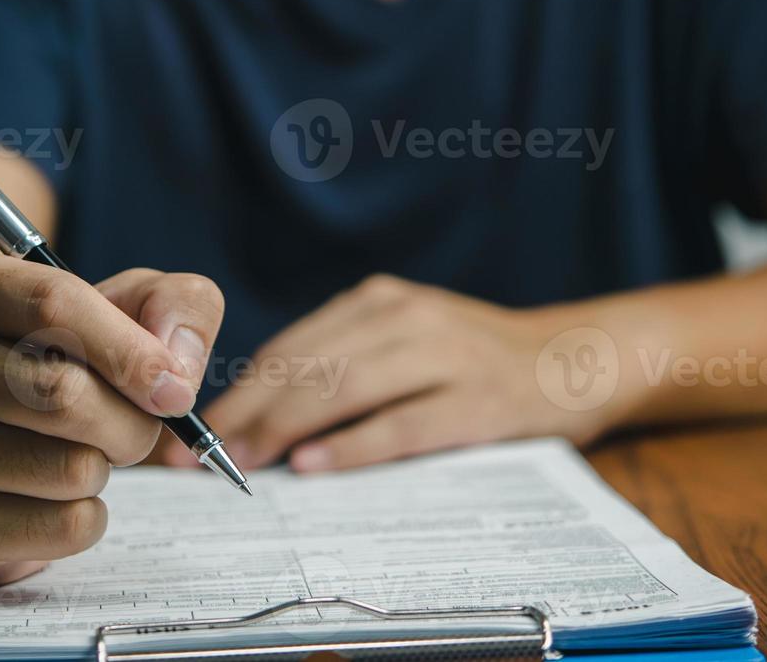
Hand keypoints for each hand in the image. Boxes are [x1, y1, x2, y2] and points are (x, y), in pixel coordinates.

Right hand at [0, 256, 223, 584]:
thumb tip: (173, 370)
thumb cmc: (58, 353)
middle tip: (135, 426)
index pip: (53, 304)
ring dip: (105, 467)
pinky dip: (87, 517)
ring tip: (82, 451)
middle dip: (130, 420)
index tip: (175, 390)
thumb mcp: (120, 304)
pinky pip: (59, 527)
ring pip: (66, 468)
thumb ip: (175, 305)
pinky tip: (57, 494)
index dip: (130, 351)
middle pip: (60, 392)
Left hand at [159, 275, 624, 472]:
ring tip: (244, 461)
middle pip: (310, 367)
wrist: (573, 357)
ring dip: (287, 428)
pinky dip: (354, 446)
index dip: (238, 391)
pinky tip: (314, 465)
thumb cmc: (471, 359)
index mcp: (379, 302)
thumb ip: (343, 365)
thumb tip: (256, 418)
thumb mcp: (404, 339)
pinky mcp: (477, 400)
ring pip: (346, 389)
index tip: (194, 430)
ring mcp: (445, 356)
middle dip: (249, 413)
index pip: (291, 348)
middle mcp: (406, 318)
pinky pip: (403, 425)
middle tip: (204, 457)